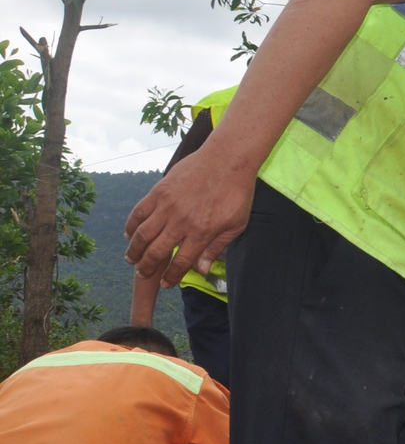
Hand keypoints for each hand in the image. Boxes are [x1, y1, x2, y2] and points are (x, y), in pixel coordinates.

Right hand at [125, 145, 254, 285]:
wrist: (228, 160)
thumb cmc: (236, 192)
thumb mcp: (236, 225)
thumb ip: (216, 248)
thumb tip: (201, 269)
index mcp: (202, 232)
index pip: (181, 262)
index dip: (171, 277)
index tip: (166, 284)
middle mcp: (181, 222)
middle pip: (156, 252)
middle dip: (147, 267)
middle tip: (143, 273)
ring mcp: (167, 206)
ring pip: (142, 234)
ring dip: (134, 250)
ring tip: (131, 259)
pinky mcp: (158, 191)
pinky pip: (138, 212)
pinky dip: (130, 226)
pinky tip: (129, 235)